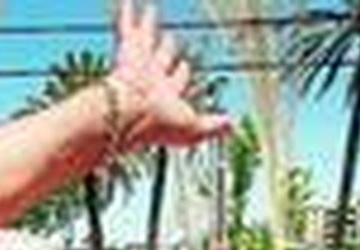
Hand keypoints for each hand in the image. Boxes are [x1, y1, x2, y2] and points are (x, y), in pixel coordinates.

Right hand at [109, 1, 229, 149]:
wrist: (130, 115)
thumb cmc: (159, 124)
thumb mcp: (193, 128)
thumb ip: (212, 125)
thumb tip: (232, 123)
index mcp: (164, 96)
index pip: (174, 81)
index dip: (180, 74)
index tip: (185, 65)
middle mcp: (150, 78)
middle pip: (160, 58)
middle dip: (165, 49)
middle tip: (169, 38)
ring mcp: (137, 64)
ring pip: (145, 39)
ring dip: (147, 25)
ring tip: (150, 11)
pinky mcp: (127, 53)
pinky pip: (127, 28)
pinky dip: (127, 15)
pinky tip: (128, 1)